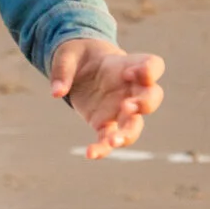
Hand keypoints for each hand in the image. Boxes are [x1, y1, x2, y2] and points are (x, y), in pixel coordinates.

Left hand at [49, 37, 165, 159]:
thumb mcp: (67, 54)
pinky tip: (90, 154)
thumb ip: (62, 69)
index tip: (131, 73)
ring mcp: (121, 108)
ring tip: (114, 140)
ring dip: (129, 133)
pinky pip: (108, 138)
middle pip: (153, 97)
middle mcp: (131, 88)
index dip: (149, 70)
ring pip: (135, 124)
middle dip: (145, 104)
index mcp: (128, 64)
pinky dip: (102, 148)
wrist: (79, 68)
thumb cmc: (80, 56)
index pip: (153, 65)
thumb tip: (56, 92)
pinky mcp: (105, 123)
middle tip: (129, 106)